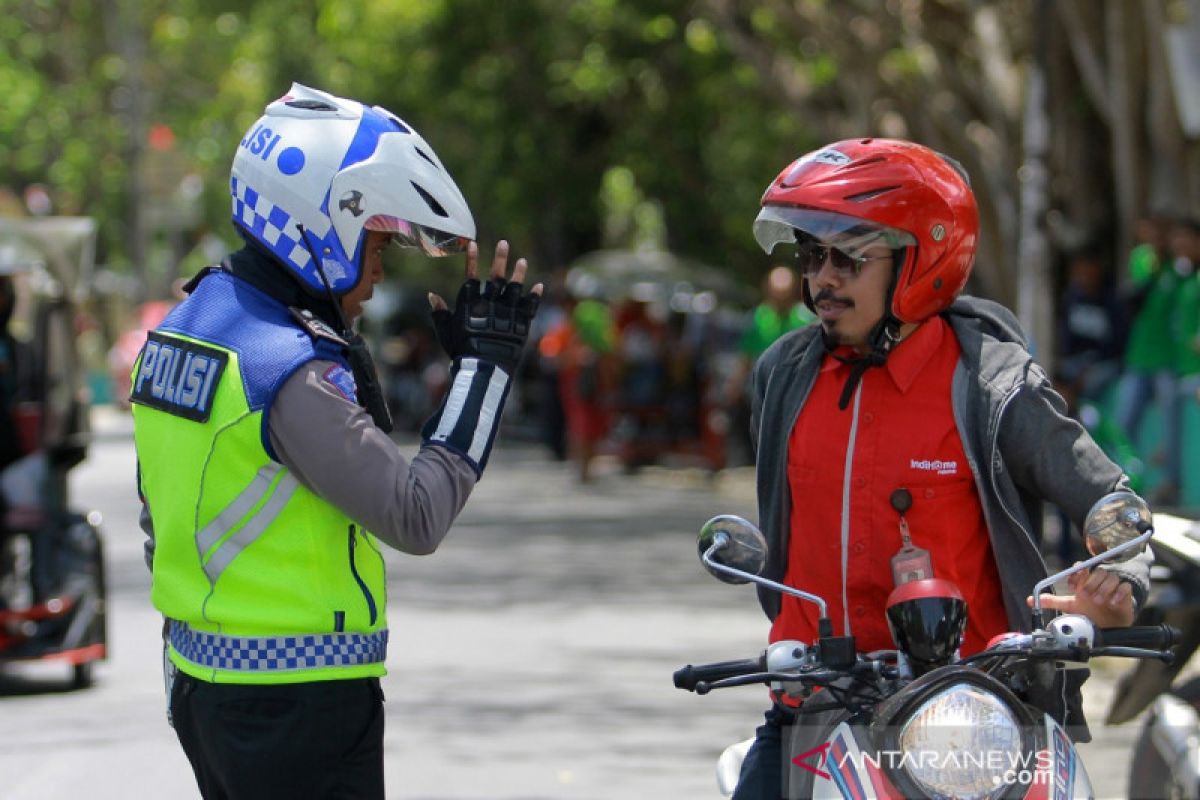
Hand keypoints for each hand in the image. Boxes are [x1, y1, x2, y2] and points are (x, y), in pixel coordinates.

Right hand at [429, 240, 542, 373]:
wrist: (484, 370)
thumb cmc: (462, 352)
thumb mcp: (447, 332)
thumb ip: (440, 313)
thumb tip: (432, 295)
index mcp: (471, 305)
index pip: (471, 276)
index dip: (472, 260)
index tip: (473, 244)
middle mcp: (490, 304)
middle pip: (496, 277)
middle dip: (500, 259)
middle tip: (504, 243)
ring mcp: (507, 313)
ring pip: (514, 288)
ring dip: (518, 273)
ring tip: (522, 261)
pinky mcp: (521, 323)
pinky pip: (530, 306)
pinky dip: (534, 296)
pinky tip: (539, 286)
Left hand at [1027, 566, 1134, 627]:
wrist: (1109, 625)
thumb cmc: (1090, 612)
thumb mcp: (1070, 606)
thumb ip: (1052, 602)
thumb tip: (1030, 600)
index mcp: (1085, 581)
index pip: (1081, 568)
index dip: (1077, 574)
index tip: (1072, 587)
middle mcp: (1098, 581)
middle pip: (1097, 571)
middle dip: (1090, 583)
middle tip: (1085, 596)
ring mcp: (1112, 587)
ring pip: (1111, 577)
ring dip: (1103, 588)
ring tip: (1098, 601)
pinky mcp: (1125, 594)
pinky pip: (1125, 587)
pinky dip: (1119, 593)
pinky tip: (1113, 603)